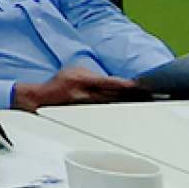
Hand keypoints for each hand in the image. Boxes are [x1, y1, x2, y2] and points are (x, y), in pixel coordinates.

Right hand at [10, 67, 147, 111]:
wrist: (39, 99)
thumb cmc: (59, 83)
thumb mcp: (75, 72)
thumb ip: (94, 76)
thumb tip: (113, 82)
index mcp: (83, 81)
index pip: (110, 83)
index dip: (127, 85)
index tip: (141, 86)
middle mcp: (85, 95)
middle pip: (114, 96)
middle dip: (131, 95)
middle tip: (149, 95)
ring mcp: (85, 107)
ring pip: (111, 106)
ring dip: (126, 103)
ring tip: (142, 102)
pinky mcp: (84, 116)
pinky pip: (103, 112)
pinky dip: (115, 110)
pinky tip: (126, 110)